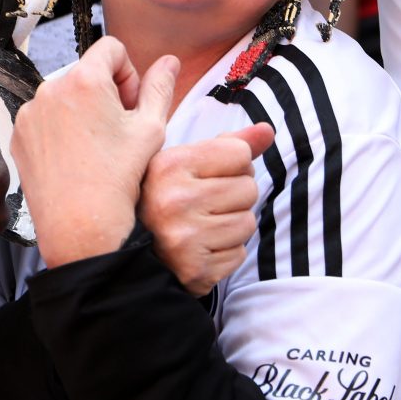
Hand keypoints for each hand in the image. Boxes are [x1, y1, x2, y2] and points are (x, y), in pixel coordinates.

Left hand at [12, 37, 178, 267]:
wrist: (81, 226)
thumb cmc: (119, 180)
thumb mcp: (151, 129)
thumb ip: (159, 87)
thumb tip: (168, 61)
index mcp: (85, 80)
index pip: (111, 47)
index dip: (128, 72)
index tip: (130, 103)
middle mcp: (51, 88)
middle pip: (86, 72)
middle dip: (105, 93)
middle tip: (117, 131)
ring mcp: (30, 111)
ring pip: (65, 95)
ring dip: (82, 110)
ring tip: (96, 148)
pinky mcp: (19, 132)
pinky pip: (43, 116)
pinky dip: (59, 129)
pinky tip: (74, 157)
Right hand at [139, 123, 273, 295]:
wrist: (133, 253)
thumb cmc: (164, 198)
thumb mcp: (185, 162)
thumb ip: (228, 145)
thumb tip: (267, 130)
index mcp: (169, 165)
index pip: (239, 153)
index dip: (232, 164)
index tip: (210, 174)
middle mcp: (175, 199)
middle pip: (248, 187)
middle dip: (235, 196)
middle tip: (206, 203)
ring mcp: (185, 236)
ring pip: (248, 222)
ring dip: (233, 224)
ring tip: (204, 225)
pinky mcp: (196, 269)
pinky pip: (240, 253)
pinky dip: (227, 251)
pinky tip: (203, 247)